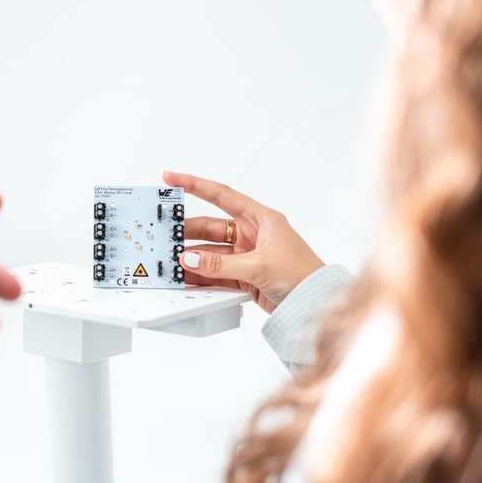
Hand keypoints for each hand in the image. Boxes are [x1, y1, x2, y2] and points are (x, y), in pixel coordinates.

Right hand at [162, 171, 323, 313]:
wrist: (316, 304)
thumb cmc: (303, 275)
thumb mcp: (258, 266)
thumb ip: (220, 264)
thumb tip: (190, 259)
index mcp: (260, 218)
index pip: (221, 195)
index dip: (194, 184)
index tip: (171, 178)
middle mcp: (252, 233)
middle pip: (210, 226)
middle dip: (187, 231)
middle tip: (166, 235)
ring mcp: (246, 255)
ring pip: (210, 251)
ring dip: (192, 257)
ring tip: (172, 261)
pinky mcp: (244, 275)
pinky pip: (215, 271)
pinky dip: (201, 274)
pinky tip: (187, 276)